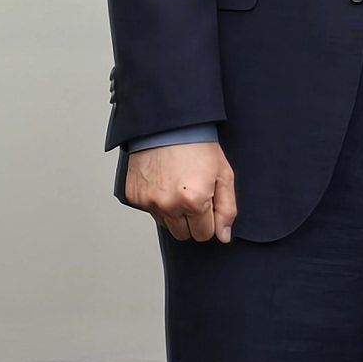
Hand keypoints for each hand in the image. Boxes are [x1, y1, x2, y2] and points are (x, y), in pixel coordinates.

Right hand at [124, 141, 239, 243]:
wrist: (168, 125)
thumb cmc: (197, 146)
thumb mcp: (223, 174)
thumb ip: (227, 209)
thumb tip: (223, 236)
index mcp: (194, 202)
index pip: (204, 234)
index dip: (208, 220)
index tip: (206, 203)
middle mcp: (169, 205)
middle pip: (184, 234)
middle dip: (191, 220)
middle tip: (192, 195)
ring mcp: (149, 201)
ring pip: (166, 225)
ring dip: (173, 213)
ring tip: (177, 187)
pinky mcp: (135, 196)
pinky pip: (150, 211)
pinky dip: (157, 202)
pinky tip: (163, 183)